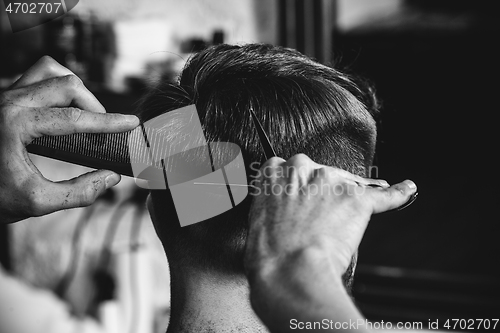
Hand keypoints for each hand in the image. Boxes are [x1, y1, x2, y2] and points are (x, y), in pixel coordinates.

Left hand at [0, 56, 138, 223]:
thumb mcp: (35, 201)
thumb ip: (79, 192)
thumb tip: (110, 177)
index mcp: (14, 124)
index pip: (74, 118)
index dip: (109, 122)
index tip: (133, 123)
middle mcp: (8, 101)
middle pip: (66, 84)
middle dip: (94, 104)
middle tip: (104, 128)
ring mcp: (3, 96)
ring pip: (49, 70)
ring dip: (74, 88)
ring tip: (84, 112)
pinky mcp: (2, 97)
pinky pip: (35, 76)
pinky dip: (56, 86)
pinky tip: (62, 108)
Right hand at [245, 154, 416, 330]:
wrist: (289, 272)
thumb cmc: (270, 256)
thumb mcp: (259, 221)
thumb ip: (274, 205)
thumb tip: (286, 211)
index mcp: (272, 174)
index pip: (287, 167)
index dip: (296, 185)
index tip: (300, 196)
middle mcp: (302, 169)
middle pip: (318, 170)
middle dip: (320, 188)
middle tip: (318, 215)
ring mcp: (332, 181)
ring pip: (348, 182)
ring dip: (349, 197)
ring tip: (345, 221)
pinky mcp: (357, 198)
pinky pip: (384, 194)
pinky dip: (397, 194)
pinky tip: (405, 189)